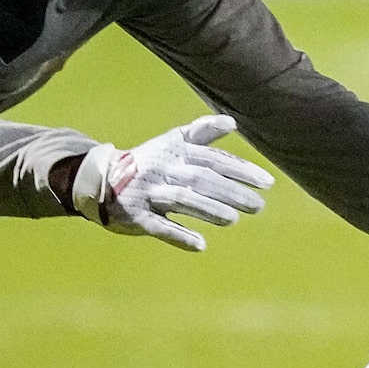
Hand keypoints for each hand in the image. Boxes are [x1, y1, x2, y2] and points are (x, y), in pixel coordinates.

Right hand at [88, 114, 273, 252]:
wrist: (100, 179)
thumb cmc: (148, 161)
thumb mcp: (171, 141)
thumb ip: (202, 131)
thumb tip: (233, 122)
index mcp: (175, 151)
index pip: (213, 159)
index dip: (241, 170)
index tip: (268, 183)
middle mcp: (164, 170)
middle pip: (201, 179)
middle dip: (232, 192)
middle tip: (259, 206)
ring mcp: (149, 193)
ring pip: (182, 199)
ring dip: (209, 210)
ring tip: (233, 219)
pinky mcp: (136, 216)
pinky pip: (158, 227)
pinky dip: (178, 236)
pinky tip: (200, 245)